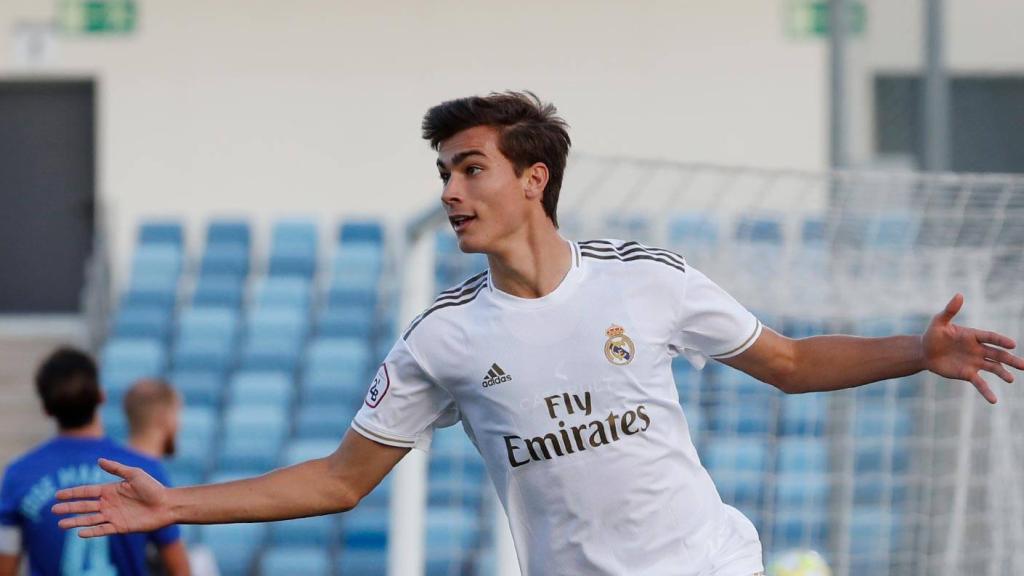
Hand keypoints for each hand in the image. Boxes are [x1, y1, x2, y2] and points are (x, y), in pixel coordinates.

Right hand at [52, 458, 173, 537]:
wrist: (167, 504)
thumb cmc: (153, 487)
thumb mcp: (134, 474)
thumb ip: (116, 468)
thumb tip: (99, 460)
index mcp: (111, 490)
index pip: (87, 492)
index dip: (72, 493)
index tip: (57, 495)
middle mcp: (109, 503)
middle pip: (84, 506)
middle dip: (69, 508)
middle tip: (53, 510)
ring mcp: (114, 516)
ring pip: (90, 519)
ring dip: (75, 522)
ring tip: (61, 524)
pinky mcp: (120, 527)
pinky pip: (102, 530)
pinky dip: (91, 532)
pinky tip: (79, 533)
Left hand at [922, 293, 1023, 403]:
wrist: (924, 352)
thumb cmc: (932, 335)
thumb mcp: (939, 322)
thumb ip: (949, 311)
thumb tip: (959, 295)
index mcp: (973, 335)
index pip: (991, 337)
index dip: (1001, 340)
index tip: (1012, 344)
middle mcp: (978, 349)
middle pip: (998, 354)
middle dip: (1011, 359)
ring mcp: (975, 362)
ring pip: (994, 368)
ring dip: (1003, 373)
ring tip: (1011, 379)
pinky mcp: (968, 373)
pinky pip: (980, 383)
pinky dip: (987, 391)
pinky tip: (994, 400)